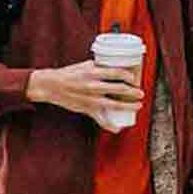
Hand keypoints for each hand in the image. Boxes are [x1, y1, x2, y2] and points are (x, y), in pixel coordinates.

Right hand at [27, 60, 143, 130]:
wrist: (51, 86)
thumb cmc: (69, 74)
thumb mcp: (85, 66)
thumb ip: (99, 67)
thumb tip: (115, 66)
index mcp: (93, 72)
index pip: (117, 73)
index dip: (129, 75)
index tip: (134, 77)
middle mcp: (94, 86)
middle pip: (120, 89)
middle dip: (134, 91)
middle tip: (141, 92)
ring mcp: (91, 99)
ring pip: (115, 105)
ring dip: (129, 106)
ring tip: (138, 105)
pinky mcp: (87, 109)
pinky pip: (101, 120)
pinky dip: (111, 126)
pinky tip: (119, 128)